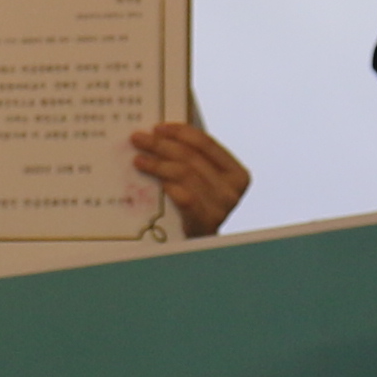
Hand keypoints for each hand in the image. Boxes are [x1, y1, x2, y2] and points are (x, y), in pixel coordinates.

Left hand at [129, 118, 253, 238]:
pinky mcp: (207, 221)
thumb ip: (195, 162)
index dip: (180, 132)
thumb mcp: (203, 184)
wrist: (199, 249)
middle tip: (139, 139)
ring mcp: (222, 207)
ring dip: (157, 163)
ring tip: (139, 159)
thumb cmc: (199, 211)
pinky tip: (152, 179)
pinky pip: (184, 195)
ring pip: (184, 173)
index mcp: (237, 173)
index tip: (158, 127)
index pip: (206, 143)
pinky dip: (167, 184)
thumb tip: (162, 134)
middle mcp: (234, 189)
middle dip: (162, 145)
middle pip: (191, 157)